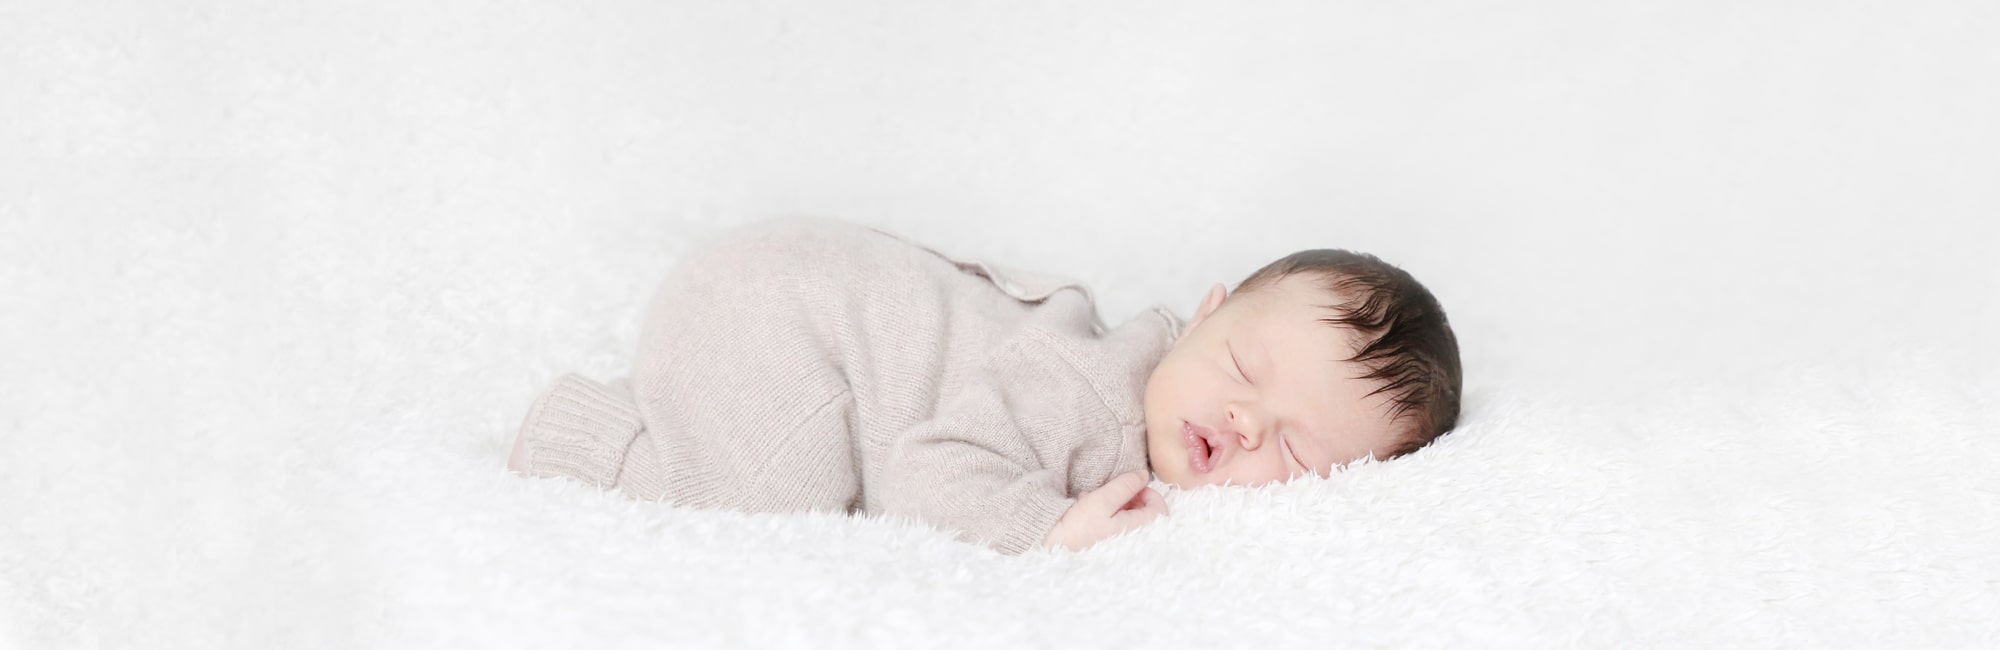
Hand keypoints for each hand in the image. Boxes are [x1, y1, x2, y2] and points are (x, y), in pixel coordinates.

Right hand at [1042, 470, 1167, 550]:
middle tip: (1110, 490)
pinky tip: (1086, 508)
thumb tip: (1143, 474)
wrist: (1050, 549)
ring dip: (1112, 504)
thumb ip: (1125, 486)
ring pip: (1126, 518)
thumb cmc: (1077, 528)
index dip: (1148, 492)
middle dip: (1128, 497)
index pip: (1160, 509)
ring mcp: (1120, 546)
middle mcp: (1133, 541)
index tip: (1132, 485)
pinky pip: (1113, 526)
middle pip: (1144, 513)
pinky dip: (1104, 514)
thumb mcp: (1102, 501)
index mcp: (1137, 530)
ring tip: (1091, 498)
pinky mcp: (1106, 547)